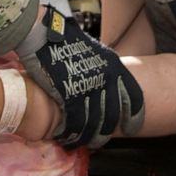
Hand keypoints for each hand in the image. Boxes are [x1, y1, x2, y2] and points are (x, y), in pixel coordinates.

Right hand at [16, 5, 143, 148]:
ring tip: (81, 141)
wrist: (42, 34)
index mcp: (114, 68)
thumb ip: (105, 70)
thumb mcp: (95, 52)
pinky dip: (72, 134)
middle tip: (100, 140)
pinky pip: (75, 124)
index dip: (133, 118)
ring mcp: (88, 89)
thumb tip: (108, 86)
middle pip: (113, 117)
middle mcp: (105, 80)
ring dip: (89, 137)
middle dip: (107, 132)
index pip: (133, 99)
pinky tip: (66, 137)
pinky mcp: (68, 96)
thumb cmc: (65, 40)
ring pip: (95, 124)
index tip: (130, 128)